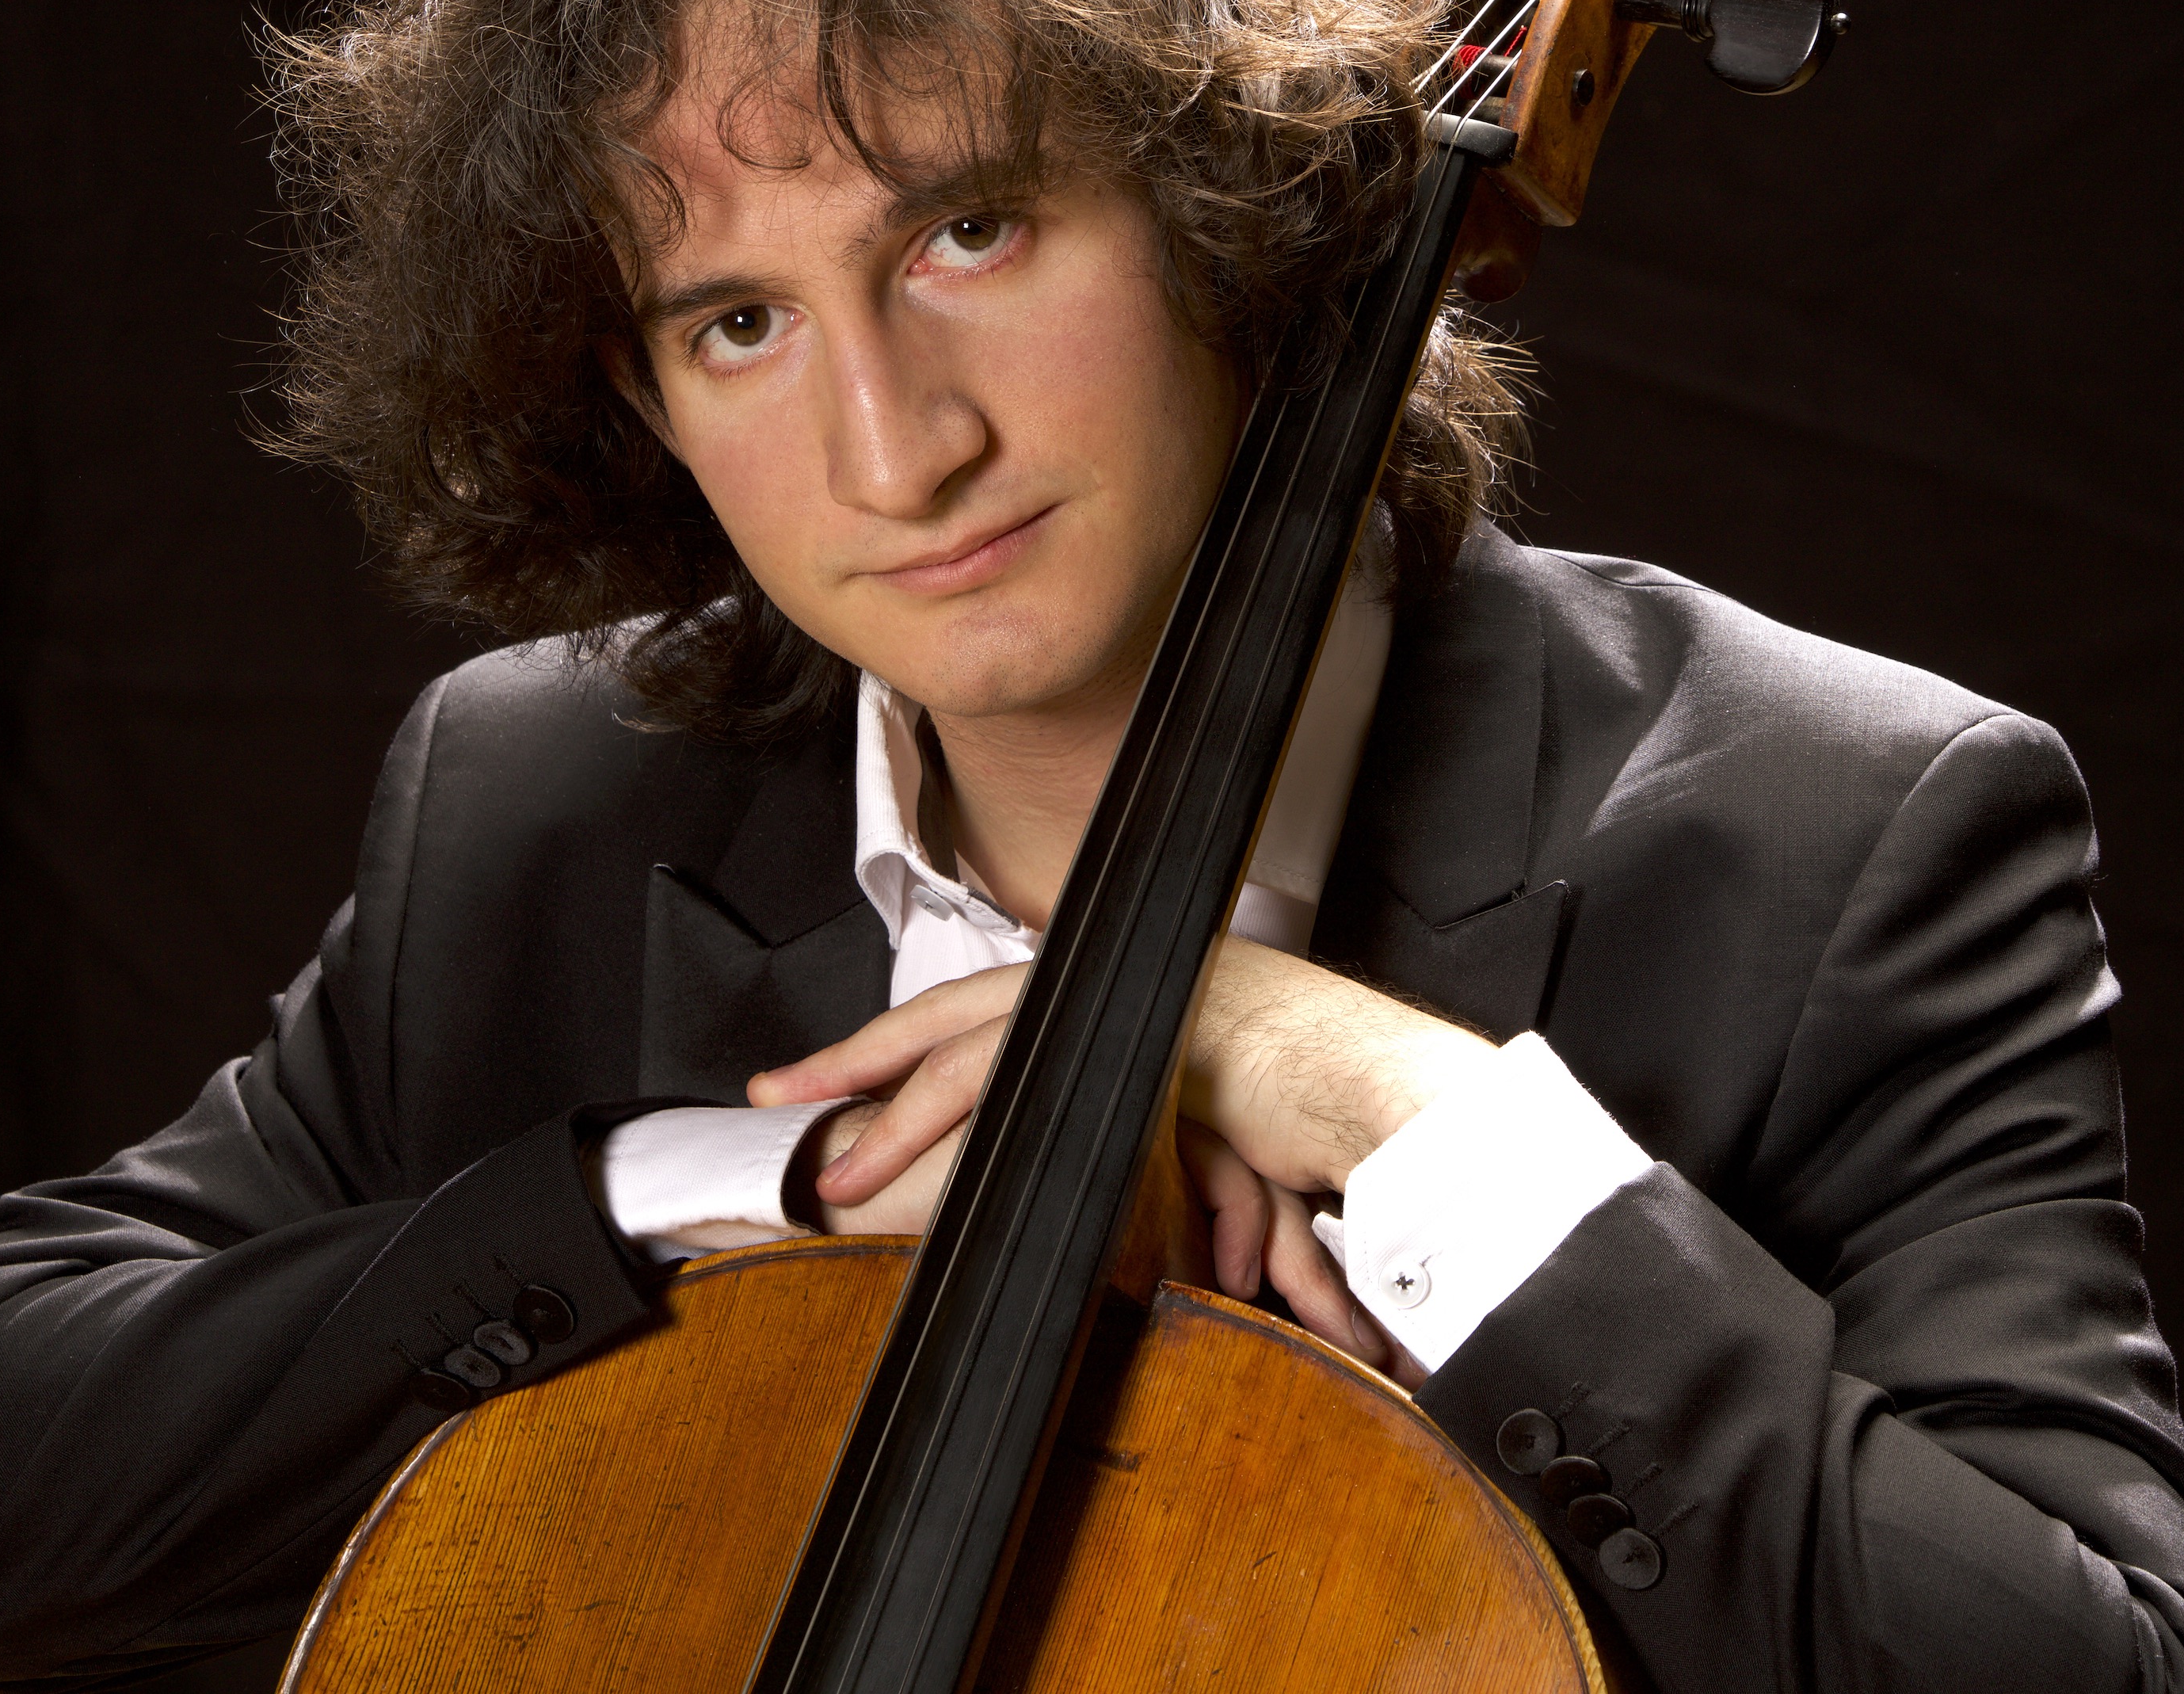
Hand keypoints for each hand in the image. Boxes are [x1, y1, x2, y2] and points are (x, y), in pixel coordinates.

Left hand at [749, 942, 1483, 1372]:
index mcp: (1124, 991)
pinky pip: (1025, 1079)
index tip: (833, 1076)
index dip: (907, 1045)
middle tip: (784, 1093)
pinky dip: (960, 1125)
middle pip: (960, 1013)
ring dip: (899, 1112)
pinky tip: (916, 1167)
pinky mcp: (1128, 1037)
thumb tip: (1099, 1203)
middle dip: (863, 1058)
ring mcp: (1128, 997)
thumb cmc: (1329, 1118)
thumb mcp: (1211, 1128)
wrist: (1400, 1103)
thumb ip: (1145, 1143)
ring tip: (837, 1167)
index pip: (992, 1011)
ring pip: (978, 1047)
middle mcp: (1119, 981)